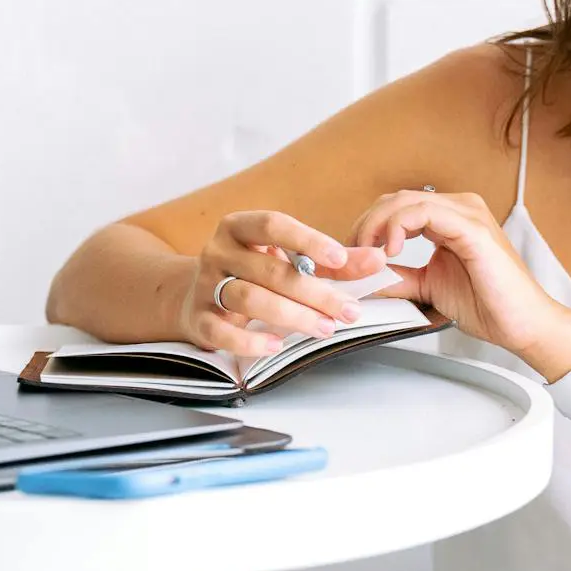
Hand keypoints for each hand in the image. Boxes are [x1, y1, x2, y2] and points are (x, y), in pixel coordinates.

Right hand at [179, 210, 391, 356]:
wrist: (194, 297)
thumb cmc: (252, 274)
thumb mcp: (287, 259)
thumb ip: (332, 261)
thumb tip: (377, 260)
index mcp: (239, 227)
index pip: (273, 224)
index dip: (307, 239)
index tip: (340, 259)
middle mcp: (219, 251)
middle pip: (270, 270)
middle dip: (314, 292)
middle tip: (347, 310)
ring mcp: (205, 285)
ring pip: (249, 298)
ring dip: (291, 315)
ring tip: (324, 328)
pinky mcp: (198, 318)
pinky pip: (222, 331)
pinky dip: (250, 340)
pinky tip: (276, 345)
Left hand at [348, 188, 570, 359]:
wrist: (522, 325)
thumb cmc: (487, 304)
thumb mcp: (428, 287)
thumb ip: (398, 277)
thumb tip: (363, 276)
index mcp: (449, 218)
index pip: (396, 206)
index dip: (367, 226)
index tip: (351, 254)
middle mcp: (459, 208)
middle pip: (395, 199)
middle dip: (365, 225)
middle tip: (351, 255)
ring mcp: (467, 214)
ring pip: (404, 201)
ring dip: (376, 225)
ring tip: (367, 254)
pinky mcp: (473, 228)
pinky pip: (425, 212)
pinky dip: (398, 227)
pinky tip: (391, 250)